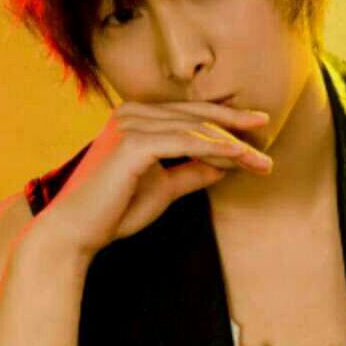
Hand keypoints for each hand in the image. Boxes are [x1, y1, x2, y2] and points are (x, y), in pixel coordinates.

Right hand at [31, 100, 271, 261]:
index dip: (225, 122)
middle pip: (197, 117)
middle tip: (267, 133)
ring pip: (196, 130)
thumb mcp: (164, 187)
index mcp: (137, 119)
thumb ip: (192, 172)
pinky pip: (185, 143)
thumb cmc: (116, 210)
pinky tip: (238, 157)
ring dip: (232, 145)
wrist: (78, 232)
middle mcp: (133, 113)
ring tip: (261, 161)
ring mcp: (131, 124)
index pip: (190, 116)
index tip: (256, 133)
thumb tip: (224, 166)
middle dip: (236, 127)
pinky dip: (214, 149)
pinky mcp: (133, 142)